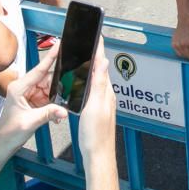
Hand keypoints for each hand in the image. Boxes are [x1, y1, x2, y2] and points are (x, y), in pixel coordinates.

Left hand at [0, 45, 66, 150]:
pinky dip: (54, 104)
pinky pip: (48, 98)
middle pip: (47, 80)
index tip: (59, 45)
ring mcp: (29, 94)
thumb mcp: (30, 122)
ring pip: (50, 89)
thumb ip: (48, 114)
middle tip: (71, 89)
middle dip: (59, 85)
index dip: (50, 57)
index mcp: (19, 87)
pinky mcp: (33, 101)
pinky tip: (57, 113)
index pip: (38, 70)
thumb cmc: (10, 132)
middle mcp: (24, 88)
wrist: (4, 144)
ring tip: (63, 105)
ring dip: (57, 97)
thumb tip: (64, 111)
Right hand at [78, 39, 115, 165]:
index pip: (101, 64)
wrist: (98, 156)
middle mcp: (105, 95)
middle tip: (89, 40)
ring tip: (85, 54)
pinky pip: (93, 89)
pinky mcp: (96, 109)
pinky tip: (83, 81)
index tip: (96, 33)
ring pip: (96, 79)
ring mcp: (101, 102)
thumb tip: (103, 62)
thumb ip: (99, 84)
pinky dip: (88, 80)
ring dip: (91, 66)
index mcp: (105, 92)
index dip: (98, 48)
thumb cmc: (96, 135)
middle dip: (94, 54)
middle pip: (99, 69)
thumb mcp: (95, 106)